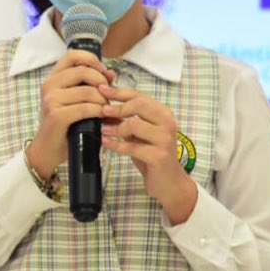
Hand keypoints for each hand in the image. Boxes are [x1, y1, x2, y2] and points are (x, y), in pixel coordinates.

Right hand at [27, 49, 115, 179]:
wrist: (47, 150)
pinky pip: (85, 108)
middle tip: (108, 96)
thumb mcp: (76, 101)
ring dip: (103, 100)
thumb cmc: (64, 125)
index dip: (92, 60)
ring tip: (106, 110)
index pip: (73, 55)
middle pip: (84, 71)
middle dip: (102, 83)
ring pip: (88, 91)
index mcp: (53, 78)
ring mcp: (51, 100)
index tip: (103, 73)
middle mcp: (49, 85)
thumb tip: (111, 73)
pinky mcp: (56, 115)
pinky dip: (98, 112)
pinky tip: (102, 117)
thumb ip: (91, 85)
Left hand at [99, 84, 197, 223]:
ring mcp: (164, 139)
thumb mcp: (140, 133)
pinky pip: (132, 147)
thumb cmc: (152, 154)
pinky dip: (116, 145)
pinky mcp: (159, 156)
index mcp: (162, 113)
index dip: (118, 91)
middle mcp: (167, 122)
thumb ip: (127, 119)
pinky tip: (106, 143)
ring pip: (134, 125)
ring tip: (102, 130)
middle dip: (117, 107)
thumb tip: (103, 106)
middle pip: (139, 104)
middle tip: (101, 111)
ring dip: (114, 127)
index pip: (139, 95)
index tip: (100, 89)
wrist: (168, 181)